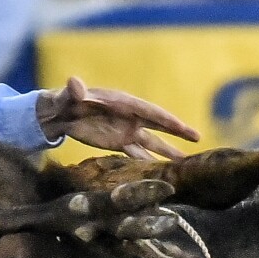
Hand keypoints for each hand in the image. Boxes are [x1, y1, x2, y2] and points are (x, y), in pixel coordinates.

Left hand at [35, 77, 199, 159]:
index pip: (150, 112)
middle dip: (178, 132)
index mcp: (123, 103)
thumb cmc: (65, 100)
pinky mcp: (119, 143)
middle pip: (159, 125)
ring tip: (185, 163)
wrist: (60, 114)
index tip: (184, 128)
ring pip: (152, 144)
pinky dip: (149, 164)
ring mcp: (126, 131)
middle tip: (198, 138)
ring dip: (167, 153)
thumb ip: (74, 91)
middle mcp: (130, 117)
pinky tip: (161, 174)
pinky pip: (137, 155)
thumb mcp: (68, 95)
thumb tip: (74, 83)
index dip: (167, 120)